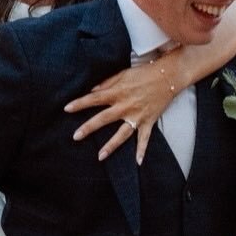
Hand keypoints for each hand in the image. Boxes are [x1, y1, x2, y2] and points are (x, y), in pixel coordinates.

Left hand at [65, 54, 181, 162]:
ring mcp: (137, 116)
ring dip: (111, 145)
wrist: (168, 76)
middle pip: (104, 118)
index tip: (67, 108)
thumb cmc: (144, 73)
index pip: (94, 99)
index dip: (80, 103)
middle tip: (75, 136)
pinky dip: (142, 150)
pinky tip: (138, 162)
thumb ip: (107, 83)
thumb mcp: (123, 74)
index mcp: (118, 92)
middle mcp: (126, 106)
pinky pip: (144, 139)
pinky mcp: (148, 121)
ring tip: (100, 156)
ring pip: (122, 133)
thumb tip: (92, 91)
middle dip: (89, 128)